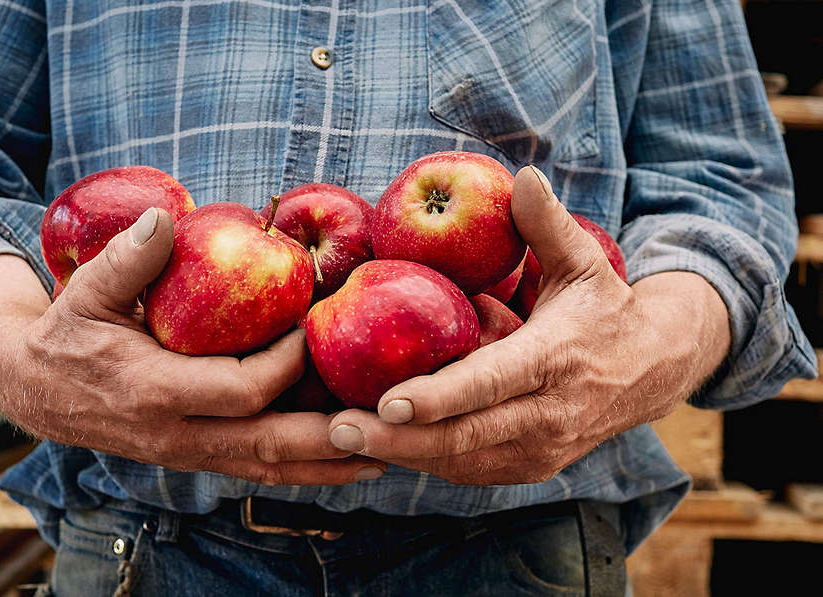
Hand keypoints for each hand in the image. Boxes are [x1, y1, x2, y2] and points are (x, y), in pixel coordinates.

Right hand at [0, 208, 384, 485]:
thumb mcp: (85, 292)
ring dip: (323, 467)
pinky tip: (336, 464)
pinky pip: (253, 468)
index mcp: (155, 391)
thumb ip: (126, 260)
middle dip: (327, 439)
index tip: (315, 330)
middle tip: (380, 426)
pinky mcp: (193, 456)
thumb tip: (164, 218)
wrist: (34, 389)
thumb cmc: (65, 333)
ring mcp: (186, 453)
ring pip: (265, 468)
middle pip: (267, 445)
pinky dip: (298, 469)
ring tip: (379, 460)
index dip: (286, 364)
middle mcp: (176, 434)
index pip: (241, 389)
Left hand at [326, 166, 729, 484]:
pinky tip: (381, 445)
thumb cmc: (604, 308)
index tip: (389, 402)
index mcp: (556, 359)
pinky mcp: (530, 468)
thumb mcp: (584, 262)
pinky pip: (468, 470)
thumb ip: (547, 224)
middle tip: (337, 430)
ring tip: (341, 439)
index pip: (492, 383)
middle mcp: (549, 414)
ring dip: (401, 454)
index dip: (440, 397)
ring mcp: (541, 450)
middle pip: (466, 437)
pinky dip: (423, 459)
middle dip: (398, 439)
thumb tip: (520, 174)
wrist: (653, 370)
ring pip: (461, 462)